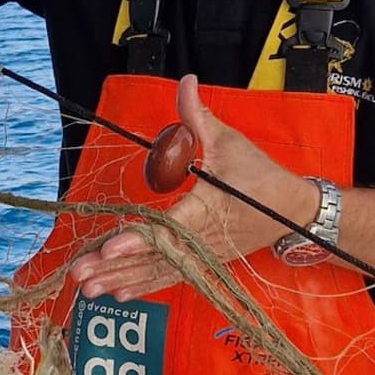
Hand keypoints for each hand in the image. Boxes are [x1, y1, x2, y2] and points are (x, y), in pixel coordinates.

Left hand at [70, 74, 319, 300]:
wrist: (294, 211)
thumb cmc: (261, 175)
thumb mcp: (230, 142)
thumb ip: (198, 116)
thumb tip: (185, 81)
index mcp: (205, 210)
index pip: (167, 228)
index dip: (137, 239)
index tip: (109, 248)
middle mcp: (201, 239)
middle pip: (153, 257)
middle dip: (115, 267)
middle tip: (79, 274)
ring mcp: (202, 255)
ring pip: (158, 272)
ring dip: (122, 280)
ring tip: (88, 290)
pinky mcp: (203, 262)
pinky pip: (169, 277)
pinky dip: (144, 286)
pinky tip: (117, 293)